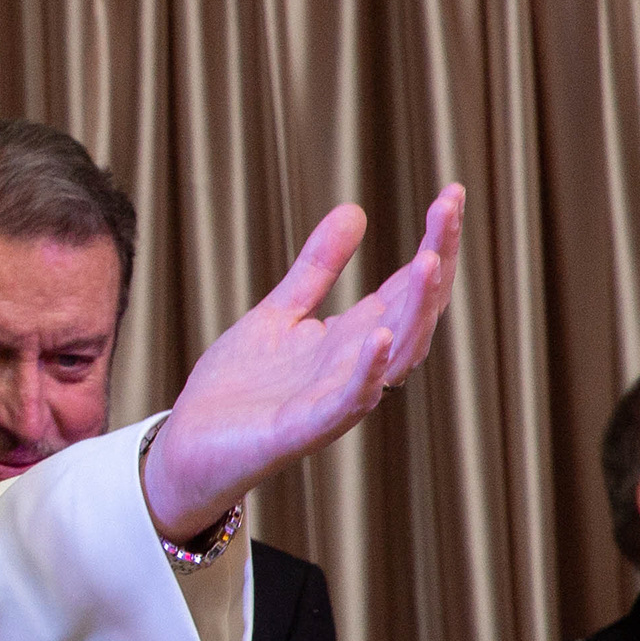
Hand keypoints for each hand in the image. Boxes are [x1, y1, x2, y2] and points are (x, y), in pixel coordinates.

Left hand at [141, 186, 465, 540]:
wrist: (189, 446)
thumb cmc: (238, 388)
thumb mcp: (279, 312)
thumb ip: (317, 269)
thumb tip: (356, 211)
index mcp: (353, 339)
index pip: (406, 286)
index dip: (432, 242)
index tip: (450, 193)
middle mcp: (355, 367)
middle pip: (413, 312)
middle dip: (435, 262)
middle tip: (449, 209)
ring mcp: (334, 400)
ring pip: (394, 356)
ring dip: (415, 310)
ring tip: (429, 261)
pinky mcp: (303, 430)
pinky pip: (347, 402)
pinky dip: (367, 371)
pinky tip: (380, 336)